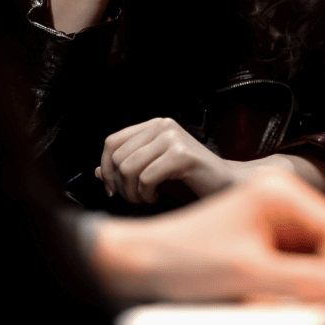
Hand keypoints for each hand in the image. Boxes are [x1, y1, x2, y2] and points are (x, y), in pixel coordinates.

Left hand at [90, 168, 324, 302]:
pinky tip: (258, 293)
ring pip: (315, 266)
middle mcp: (282, 201)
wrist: (144, 261)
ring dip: (299, 288)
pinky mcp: (264, 243)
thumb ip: (309, 280)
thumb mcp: (251, 272)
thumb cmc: (184, 257)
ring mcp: (273, 222)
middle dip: (317, 281)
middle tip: (285, 297)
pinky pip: (295, 272)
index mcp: (282, 193)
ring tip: (263, 294)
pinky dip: (283, 290)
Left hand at [97, 118, 237, 202]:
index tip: (111, 188)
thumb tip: (98, 172)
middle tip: (135, 198)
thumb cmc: (191, 180)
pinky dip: (147, 194)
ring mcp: (172, 138)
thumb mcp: (153, 172)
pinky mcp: (182, 154)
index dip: (106, 167)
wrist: (226, 185)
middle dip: (121, 185)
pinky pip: (147, 177)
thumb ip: (127, 169)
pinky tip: (158, 197)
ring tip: (147, 199)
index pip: (112, 141)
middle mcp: (162, 126)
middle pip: (118, 157)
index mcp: (153, 126)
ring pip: (129, 168)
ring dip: (134, 192)